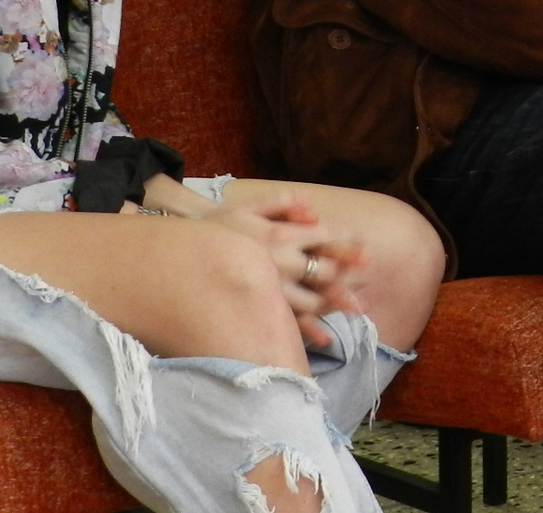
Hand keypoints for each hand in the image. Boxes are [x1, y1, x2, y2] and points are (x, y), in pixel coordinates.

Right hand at [203, 189, 364, 344]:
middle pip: (326, 270)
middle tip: (366, 278)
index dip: (348, 242)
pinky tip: (326, 339)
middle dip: (349, 274)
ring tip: (357, 306)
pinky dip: (309, 332)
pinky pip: (288, 324)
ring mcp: (272, 290)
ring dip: (337, 302)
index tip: (365, 250)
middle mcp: (281, 263)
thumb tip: (311, 206)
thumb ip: (281, 202)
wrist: (176, 259)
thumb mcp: (246, 207)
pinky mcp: (260, 310)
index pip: (325, 236)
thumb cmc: (215, 230)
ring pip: (313, 300)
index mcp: (280, 235)